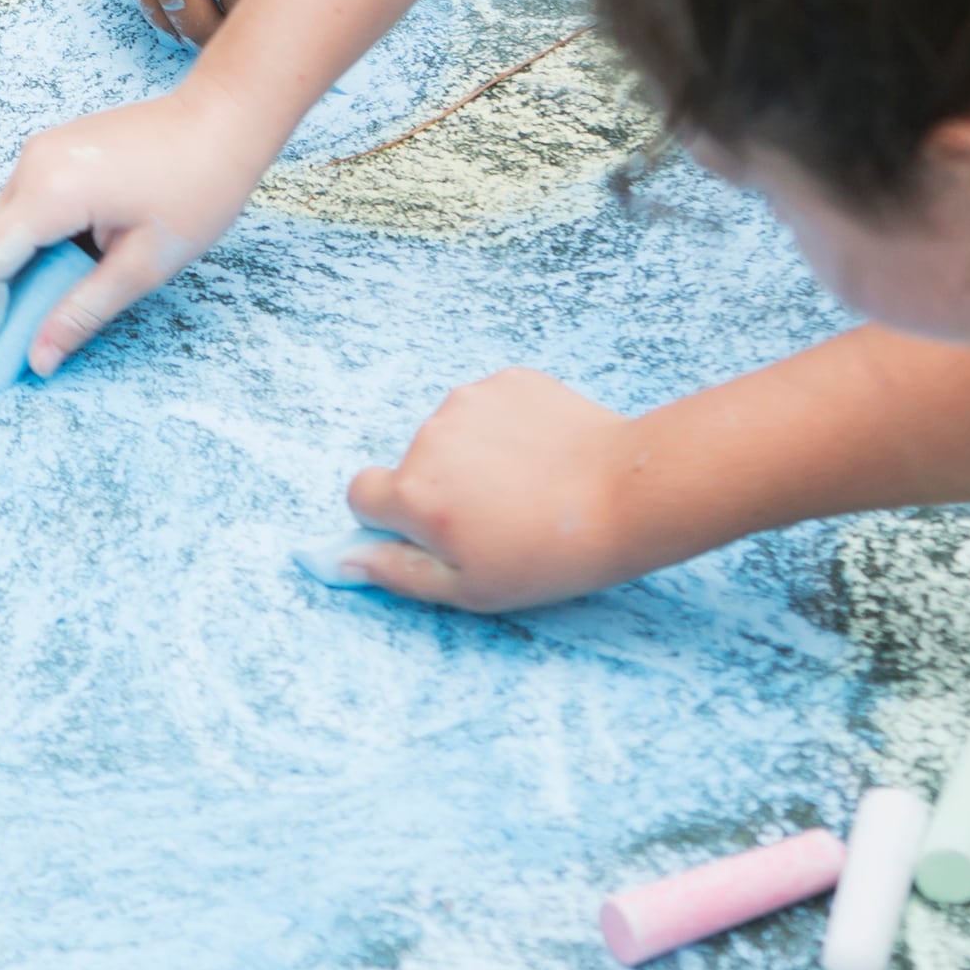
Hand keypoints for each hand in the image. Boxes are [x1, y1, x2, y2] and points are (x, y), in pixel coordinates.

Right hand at [0, 79, 282, 373]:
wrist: (223, 119)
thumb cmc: (198, 186)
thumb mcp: (143, 265)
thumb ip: (81, 313)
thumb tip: (38, 358)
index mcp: (51, 190)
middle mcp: (33, 164)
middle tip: (24, 336)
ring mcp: (41, 151)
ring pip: (2, 225)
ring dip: (18, 268)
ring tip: (58, 299)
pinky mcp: (53, 149)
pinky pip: (23, 204)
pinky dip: (34, 241)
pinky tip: (72, 261)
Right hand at [336, 369, 662, 610]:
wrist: (627, 495)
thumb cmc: (549, 555)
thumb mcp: (469, 589)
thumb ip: (396, 573)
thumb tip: (343, 561)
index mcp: (414, 495)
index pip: (361, 495)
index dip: (391, 518)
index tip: (435, 532)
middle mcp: (429, 439)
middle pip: (412, 465)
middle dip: (442, 489)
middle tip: (500, 517)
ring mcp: (469, 402)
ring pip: (451, 434)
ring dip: (474, 456)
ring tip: (529, 485)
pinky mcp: (509, 381)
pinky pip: (489, 407)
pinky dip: (507, 428)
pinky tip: (545, 455)